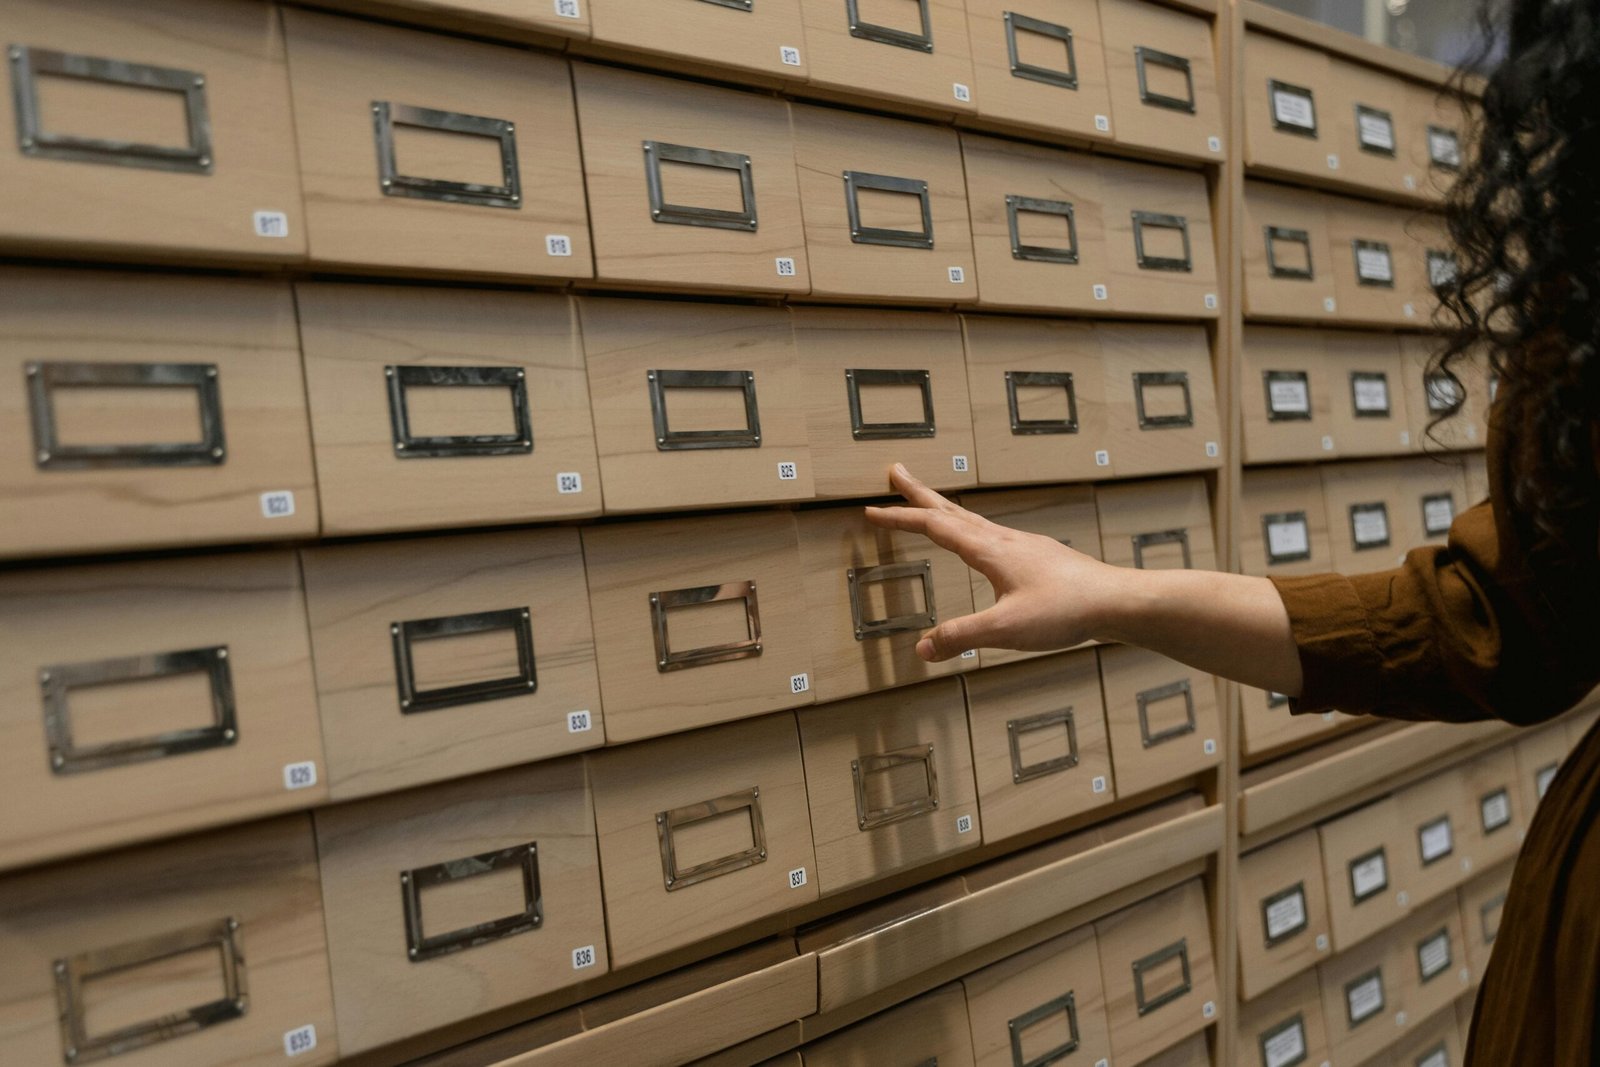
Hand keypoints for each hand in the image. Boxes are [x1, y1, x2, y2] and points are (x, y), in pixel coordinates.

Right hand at [864, 464, 1124, 661]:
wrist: (1117, 601)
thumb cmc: (1065, 611)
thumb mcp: (1006, 629)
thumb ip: (962, 637)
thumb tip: (922, 648)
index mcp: (990, 550)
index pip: (935, 526)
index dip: (900, 518)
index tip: (871, 510)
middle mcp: (1004, 540)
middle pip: (952, 510)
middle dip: (919, 493)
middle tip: (896, 471)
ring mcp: (1023, 545)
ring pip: (973, 520)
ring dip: (945, 509)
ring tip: (931, 505)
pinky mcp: (1039, 556)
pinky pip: (993, 533)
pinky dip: (972, 528)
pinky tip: (982, 543)